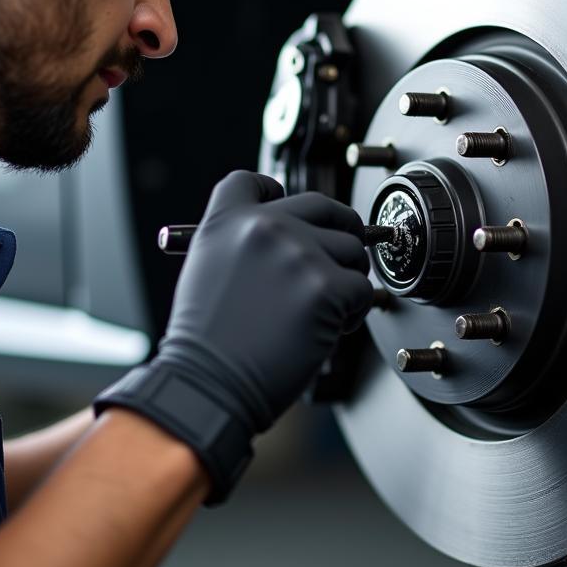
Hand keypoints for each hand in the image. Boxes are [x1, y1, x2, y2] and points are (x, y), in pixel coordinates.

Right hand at [95, 171, 372, 501]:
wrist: (208, 384)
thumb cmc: (207, 343)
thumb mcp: (205, 270)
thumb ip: (240, 242)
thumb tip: (284, 235)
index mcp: (227, 221)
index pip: (255, 181)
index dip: (275, 192)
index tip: (288, 214)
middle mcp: (264, 227)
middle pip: (322, 206)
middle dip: (338, 229)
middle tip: (339, 255)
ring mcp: (298, 254)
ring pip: (351, 249)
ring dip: (347, 276)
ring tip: (323, 308)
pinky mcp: (326, 287)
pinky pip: (361, 289)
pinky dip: (353, 311)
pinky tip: (328, 328)